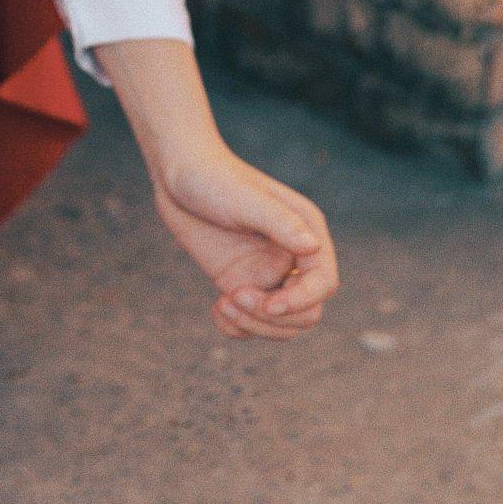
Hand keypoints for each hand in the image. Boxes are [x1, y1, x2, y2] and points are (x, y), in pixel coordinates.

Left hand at [152, 144, 338, 340]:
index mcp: (306, 232)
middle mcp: (292, 257)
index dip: (302, 300)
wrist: (179, 175)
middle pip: (306, 312)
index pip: (323, 283)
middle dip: (273, 317)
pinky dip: (238, 328)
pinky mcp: (241, 283)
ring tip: (222, 304)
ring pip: (281, 324)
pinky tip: (216, 310)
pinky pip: (253, 323)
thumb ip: (281, 223)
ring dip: (254, 326)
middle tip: (234, 297)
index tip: (268, 303)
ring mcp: (267, 273)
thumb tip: (314, 247)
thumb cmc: (213, 177)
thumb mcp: (245, 199)